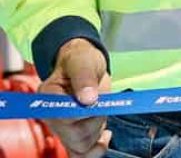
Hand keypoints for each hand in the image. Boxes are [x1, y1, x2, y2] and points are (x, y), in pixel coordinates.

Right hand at [39, 38, 111, 157]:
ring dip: (98, 132)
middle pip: (74, 136)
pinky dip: (95, 150)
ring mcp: (62, 127)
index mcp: (48, 97)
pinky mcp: (74, 134)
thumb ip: (84, 77)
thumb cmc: (81, 61)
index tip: (95, 100)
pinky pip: (80, 153)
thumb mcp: (83, 62)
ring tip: (101, 112)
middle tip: (102, 104)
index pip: (63, 117)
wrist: (85, 65)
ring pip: (81, 146)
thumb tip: (89, 99)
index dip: (84, 112)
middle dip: (95, 122)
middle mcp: (52, 116)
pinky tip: (105, 137)